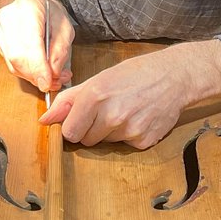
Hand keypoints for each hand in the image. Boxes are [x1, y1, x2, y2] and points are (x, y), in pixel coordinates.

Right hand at [0, 0, 73, 93]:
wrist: (32, 0)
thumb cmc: (50, 12)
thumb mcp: (65, 27)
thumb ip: (61, 50)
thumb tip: (53, 74)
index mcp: (29, 6)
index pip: (30, 42)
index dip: (38, 67)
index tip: (47, 83)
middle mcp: (9, 16)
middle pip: (18, 56)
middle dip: (37, 75)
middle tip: (55, 82)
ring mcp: (0, 28)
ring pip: (13, 63)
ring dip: (33, 76)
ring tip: (51, 78)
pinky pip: (11, 63)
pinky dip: (26, 72)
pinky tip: (39, 71)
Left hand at [39, 40, 220, 149]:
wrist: (175, 77)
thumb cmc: (135, 74)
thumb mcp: (99, 79)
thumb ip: (68, 100)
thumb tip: (45, 120)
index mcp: (95, 97)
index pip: (69, 132)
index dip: (73, 126)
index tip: (81, 119)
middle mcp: (111, 115)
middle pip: (86, 140)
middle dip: (91, 129)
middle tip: (108, 110)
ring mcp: (129, 130)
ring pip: (105, 143)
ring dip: (110, 132)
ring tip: (125, 110)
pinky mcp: (144, 141)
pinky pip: (125, 145)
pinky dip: (129, 135)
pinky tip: (139, 117)